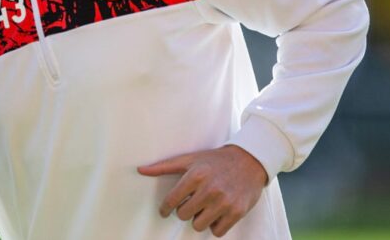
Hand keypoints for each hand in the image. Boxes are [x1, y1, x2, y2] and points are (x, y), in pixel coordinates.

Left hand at [137, 145, 267, 236]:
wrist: (249, 160)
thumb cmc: (215, 160)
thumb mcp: (189, 159)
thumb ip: (163, 166)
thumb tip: (140, 169)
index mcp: (196, 176)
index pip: (172, 201)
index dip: (165, 208)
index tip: (164, 211)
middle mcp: (210, 190)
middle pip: (184, 215)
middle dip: (184, 210)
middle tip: (190, 203)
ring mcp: (224, 202)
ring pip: (199, 225)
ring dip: (198, 219)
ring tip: (203, 208)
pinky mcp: (237, 212)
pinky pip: (217, 231)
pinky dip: (214, 225)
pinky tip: (215, 214)